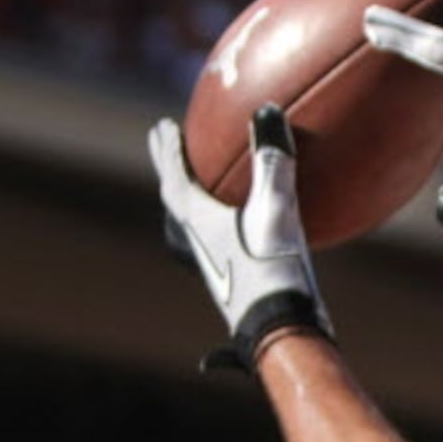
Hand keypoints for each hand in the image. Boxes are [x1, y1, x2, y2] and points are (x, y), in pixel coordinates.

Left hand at [151, 106, 329, 373]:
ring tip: (192, 188)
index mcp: (196, 224)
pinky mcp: (234, 282)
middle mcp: (198, 245)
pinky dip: (220, 226)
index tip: (163, 128)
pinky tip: (244, 230)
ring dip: (185, 202)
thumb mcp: (275, 210)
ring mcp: (214, 267)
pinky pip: (217, 243)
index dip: (168, 151)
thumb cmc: (271, 270)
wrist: (280, 330)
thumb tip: (267, 111)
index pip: (173, 180)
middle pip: (173, 201)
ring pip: (187, 228)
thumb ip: (271, 161)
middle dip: (169, 172)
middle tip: (162, 147)